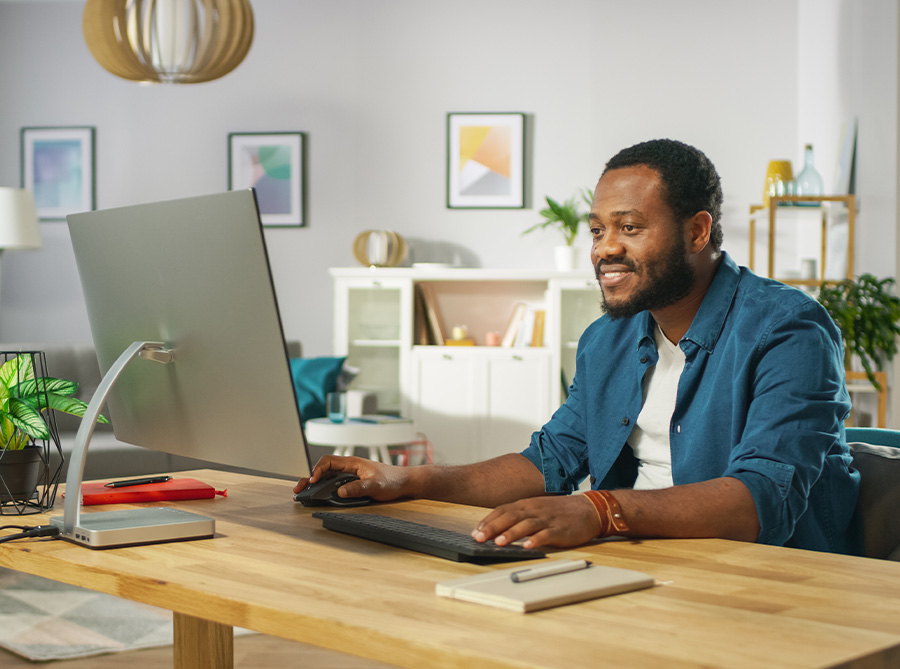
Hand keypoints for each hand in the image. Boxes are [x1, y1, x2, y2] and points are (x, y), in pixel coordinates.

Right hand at [293, 455, 412, 501]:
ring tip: (302, 494)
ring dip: (314, 484)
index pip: (329, 461)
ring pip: (327, 477)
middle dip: (309, 478)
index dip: (318, 469)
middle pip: (324, 469)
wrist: (405, 483)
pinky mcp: (352, 483)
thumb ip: (358, 488)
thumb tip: (340, 491)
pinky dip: (323, 489)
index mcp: (353, 463)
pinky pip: (334, 484)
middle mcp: (349, 467)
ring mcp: (350, 475)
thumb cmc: (393, 480)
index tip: (313, 480)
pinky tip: (317, 495)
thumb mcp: (375, 485)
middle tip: (298, 490)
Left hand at [471, 495, 601, 548]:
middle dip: (493, 527)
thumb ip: (518, 516)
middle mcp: (535, 510)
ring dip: (512, 533)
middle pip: (510, 517)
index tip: (475, 532)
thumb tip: (496, 529)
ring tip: (499, 542)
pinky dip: (537, 540)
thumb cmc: (558, 511)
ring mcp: (548, 519)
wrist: (587, 509)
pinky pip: (547, 534)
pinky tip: (528, 546)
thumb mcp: (536, 508)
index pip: (503, 510)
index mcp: (527, 504)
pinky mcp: (560, 529)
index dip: (488, 521)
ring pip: (526, 525)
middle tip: (479, 538)